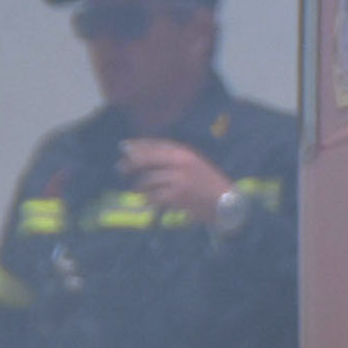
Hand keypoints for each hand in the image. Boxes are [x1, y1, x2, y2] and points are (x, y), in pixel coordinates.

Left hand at [119, 138, 234, 225]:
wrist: (226, 203)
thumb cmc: (210, 185)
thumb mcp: (195, 165)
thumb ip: (174, 159)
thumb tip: (146, 157)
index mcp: (186, 153)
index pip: (156, 144)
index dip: (138, 145)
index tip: (124, 146)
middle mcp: (181, 162)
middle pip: (147, 159)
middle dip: (131, 163)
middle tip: (120, 168)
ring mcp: (178, 179)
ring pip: (148, 180)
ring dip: (139, 187)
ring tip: (137, 191)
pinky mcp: (176, 196)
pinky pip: (153, 196)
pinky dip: (147, 199)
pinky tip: (145, 200)